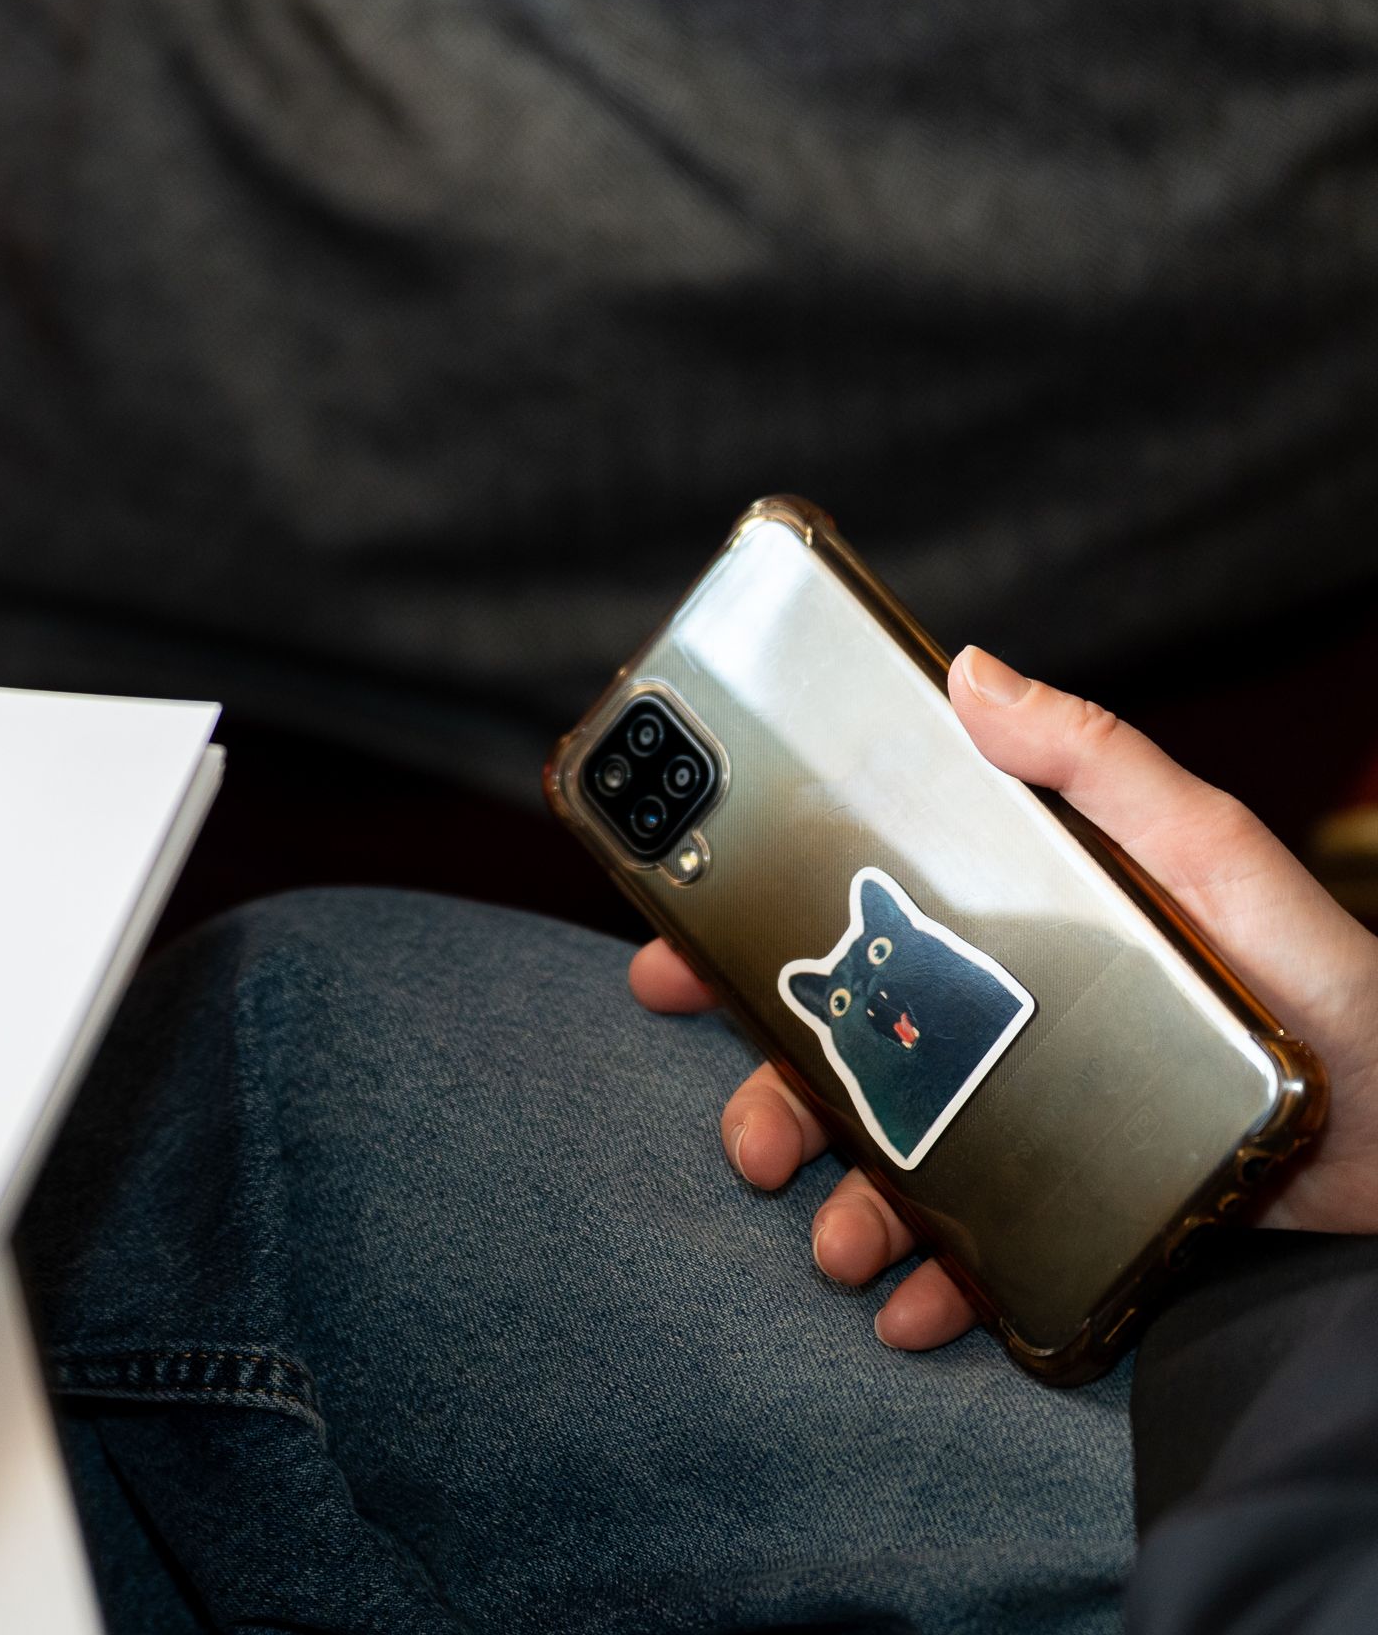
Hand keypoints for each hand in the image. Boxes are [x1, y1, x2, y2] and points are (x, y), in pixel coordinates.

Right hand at [630, 645, 1377, 1348]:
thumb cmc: (1336, 983)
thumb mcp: (1213, 854)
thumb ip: (1098, 764)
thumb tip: (971, 671)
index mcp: (1012, 924)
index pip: (850, 919)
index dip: (744, 939)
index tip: (665, 963)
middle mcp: (1003, 1017)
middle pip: (840, 1054)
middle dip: (768, 1105)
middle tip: (753, 1144)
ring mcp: (1029, 1118)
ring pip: (886, 1161)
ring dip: (841, 1207)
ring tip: (843, 1243)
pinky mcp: (1074, 1211)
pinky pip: (974, 1254)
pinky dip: (931, 1286)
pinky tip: (918, 1304)